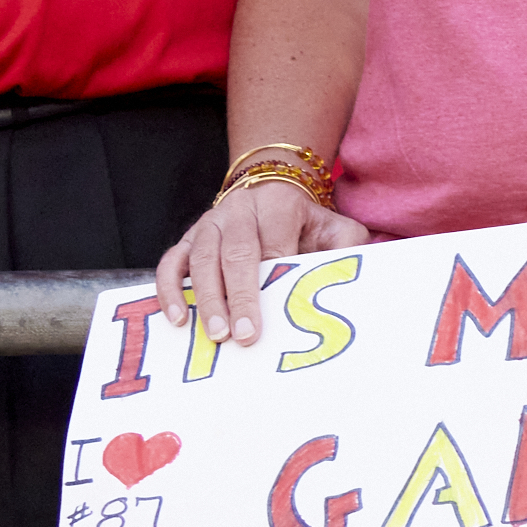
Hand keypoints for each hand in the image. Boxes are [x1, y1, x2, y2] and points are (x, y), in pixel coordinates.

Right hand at [156, 174, 369, 347]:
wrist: (271, 191)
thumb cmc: (305, 223)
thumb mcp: (336, 227)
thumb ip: (346, 248)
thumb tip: (356, 278)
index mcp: (277, 204)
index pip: (274, 240)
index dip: (273, 272)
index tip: (278, 306)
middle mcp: (239, 210)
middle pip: (235, 253)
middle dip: (239, 296)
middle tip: (243, 334)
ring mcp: (209, 224)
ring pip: (201, 259)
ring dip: (205, 299)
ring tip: (214, 334)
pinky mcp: (188, 239)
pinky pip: (172, 263)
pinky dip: (171, 290)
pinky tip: (179, 318)